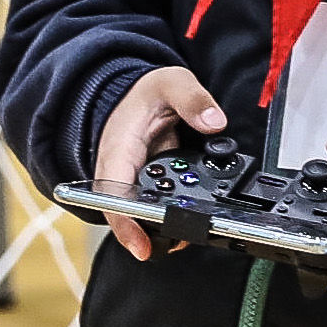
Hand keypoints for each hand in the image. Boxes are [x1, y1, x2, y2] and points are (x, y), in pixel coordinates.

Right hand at [94, 67, 226, 260]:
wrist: (135, 96)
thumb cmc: (146, 93)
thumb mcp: (171, 83)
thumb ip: (192, 99)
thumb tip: (214, 122)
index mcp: (118, 151)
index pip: (112, 195)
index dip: (126, 224)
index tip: (142, 243)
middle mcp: (120, 174)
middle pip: (128, 215)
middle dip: (152, 233)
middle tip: (182, 240)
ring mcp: (134, 183)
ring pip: (143, 215)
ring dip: (166, 227)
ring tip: (194, 234)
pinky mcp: (149, 186)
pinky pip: (159, 205)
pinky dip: (176, 214)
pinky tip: (198, 219)